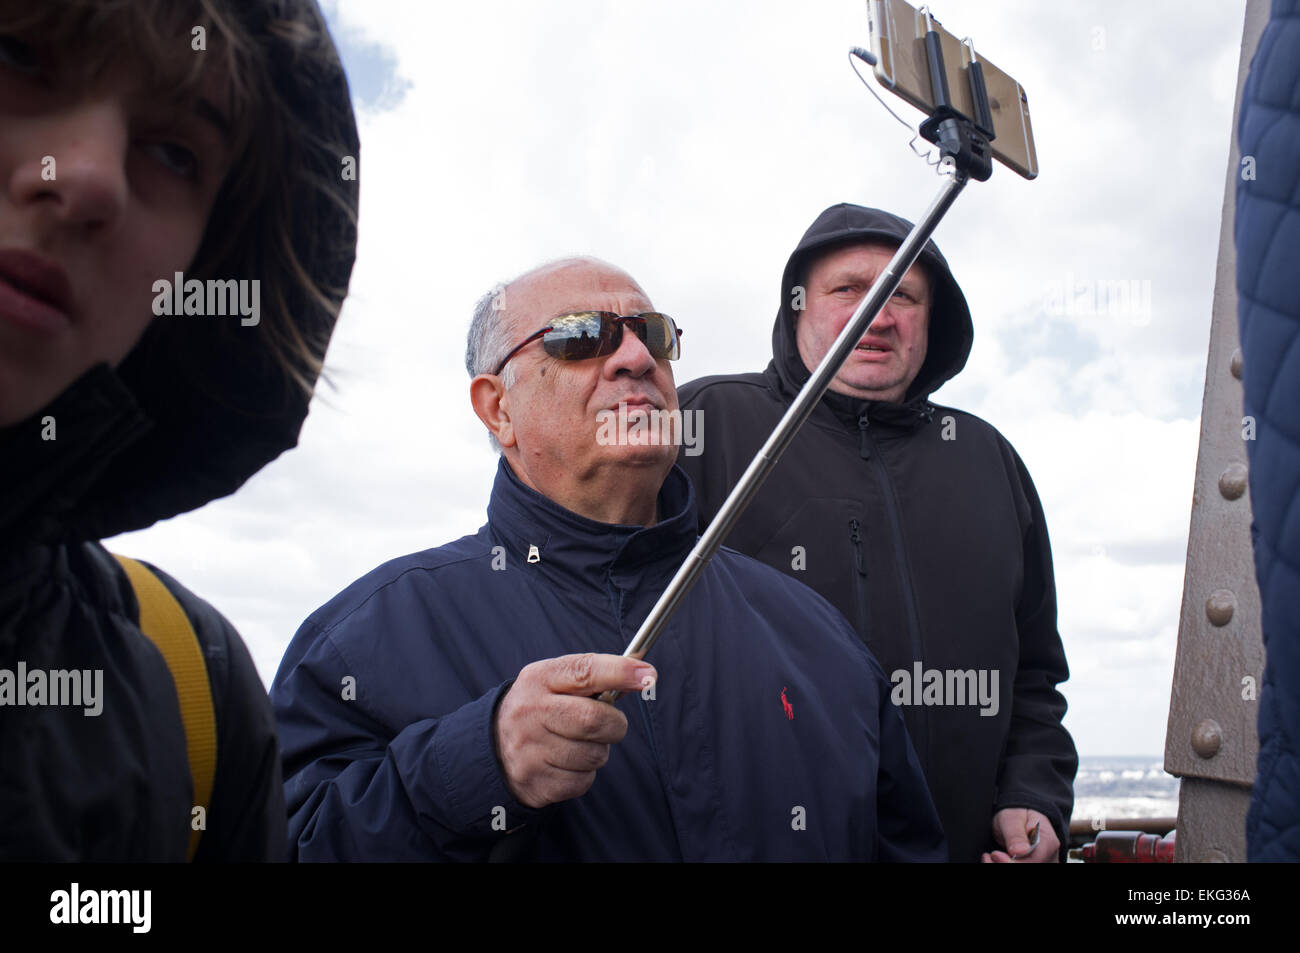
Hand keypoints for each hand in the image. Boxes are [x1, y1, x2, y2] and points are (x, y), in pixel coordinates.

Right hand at [493, 653, 656, 808]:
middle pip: (594, 719)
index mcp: (539, 679)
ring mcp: (530, 750)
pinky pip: (583, 781)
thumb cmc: (541, 708)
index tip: (648, 675)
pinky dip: (585, 773)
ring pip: (594, 755)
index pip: (584, 671)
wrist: (494, 747)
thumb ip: (594, 674)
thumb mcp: (555, 680)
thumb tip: (642, 675)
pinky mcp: (536, 783)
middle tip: (611, 724)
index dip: (620, 672)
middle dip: (615, 724)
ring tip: (580, 743)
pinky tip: (568, 763)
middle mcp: (530, 712)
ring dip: (599, 751)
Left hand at [981, 808, 1058, 862]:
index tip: (995, 855)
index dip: (1013, 862)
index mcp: (1048, 842)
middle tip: (988, 856)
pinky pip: (1018, 868)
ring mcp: (1043, 863)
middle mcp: (1049, 857)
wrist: (1018, 817)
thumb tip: (1020, 851)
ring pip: (1022, 870)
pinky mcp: (1032, 865)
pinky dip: (1002, 865)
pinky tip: (994, 861)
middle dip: (1004, 864)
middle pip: (1028, 868)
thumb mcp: (1012, 818)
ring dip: (1001, 866)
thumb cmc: (1017, 814)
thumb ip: (1016, 834)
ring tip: (989, 857)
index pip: (1034, 861)